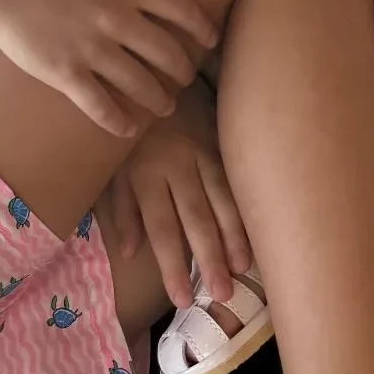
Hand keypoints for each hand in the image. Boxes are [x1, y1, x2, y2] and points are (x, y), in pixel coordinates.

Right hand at [0, 0, 217, 137]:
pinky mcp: (66, 72)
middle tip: (186, 78)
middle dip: (183, 70)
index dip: (202, 28)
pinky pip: (102, 106)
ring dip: (159, 101)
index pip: (181, 8)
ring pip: (141, 85)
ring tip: (165, 107)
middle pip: (168, 52)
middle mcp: (116, 17)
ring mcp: (92, 48)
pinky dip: (120, 122)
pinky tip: (129, 128)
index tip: (210, 41)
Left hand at [105, 82, 250, 308]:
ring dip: (236, 233)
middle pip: (196, 217)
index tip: (180, 300)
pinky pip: (236, 176)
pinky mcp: (220, 140)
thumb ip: (122, 208)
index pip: (161, 228)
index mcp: (145, 173)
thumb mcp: (111, 166)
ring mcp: (203, 151)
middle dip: (210, 257)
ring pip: (223, 196)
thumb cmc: (129, 131)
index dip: (171, 264)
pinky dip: (247, 203)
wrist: (151, 73)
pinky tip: (261, 226)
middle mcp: (176, 164)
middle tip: (223, 293)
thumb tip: (131, 252)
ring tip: (246, 266)